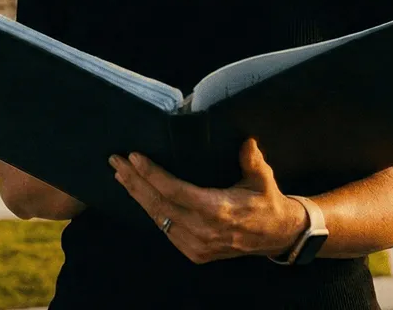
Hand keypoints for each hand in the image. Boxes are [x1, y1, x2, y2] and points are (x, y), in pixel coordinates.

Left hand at [109, 138, 306, 263]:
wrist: (276, 236)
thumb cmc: (267, 201)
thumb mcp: (263, 178)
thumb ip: (252, 159)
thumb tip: (246, 141)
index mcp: (219, 210)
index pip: (175, 191)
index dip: (152, 174)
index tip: (134, 157)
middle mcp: (204, 230)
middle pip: (159, 203)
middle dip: (134, 181)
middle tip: (115, 161)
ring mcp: (197, 245)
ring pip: (158, 218)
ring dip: (136, 195)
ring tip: (120, 174)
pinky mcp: (194, 252)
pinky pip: (165, 229)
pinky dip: (150, 210)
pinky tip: (138, 195)